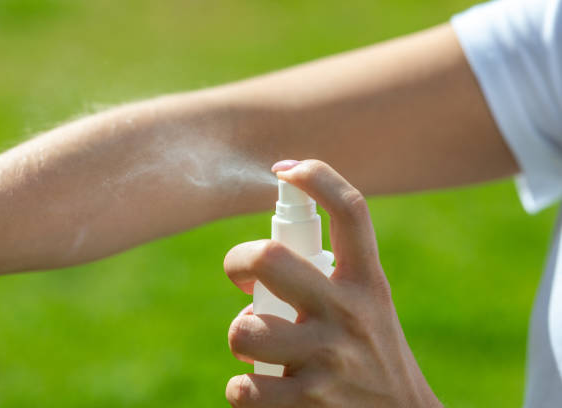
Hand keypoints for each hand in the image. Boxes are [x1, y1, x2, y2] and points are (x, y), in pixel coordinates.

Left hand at [224, 160, 441, 407]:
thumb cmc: (373, 354)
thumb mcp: (369, 305)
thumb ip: (332, 276)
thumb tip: (263, 256)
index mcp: (367, 282)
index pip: (351, 210)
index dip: (317, 176)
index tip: (285, 170)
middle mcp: (349, 312)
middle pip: (270, 259)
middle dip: (239, 260)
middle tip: (241, 274)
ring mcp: (328, 359)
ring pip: (244, 331)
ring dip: (240, 336)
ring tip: (258, 344)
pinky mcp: (308, 402)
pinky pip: (243, 388)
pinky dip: (242, 390)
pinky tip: (262, 389)